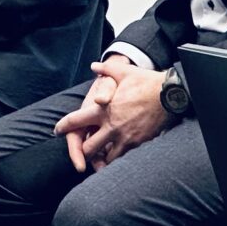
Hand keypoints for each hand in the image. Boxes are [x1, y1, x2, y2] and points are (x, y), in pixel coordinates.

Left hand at [55, 58, 171, 171]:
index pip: (75, 121)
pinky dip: (118, 159)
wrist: (169, 95)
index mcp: (102, 109)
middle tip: (82, 150)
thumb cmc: (145, 82)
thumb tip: (94, 66)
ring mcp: (125, 137)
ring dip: (101, 158)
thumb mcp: (122, 72)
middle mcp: (111, 126)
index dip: (63, 127)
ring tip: (100, 158)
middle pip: (88, 148)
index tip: (57, 131)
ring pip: (106, 157)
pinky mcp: (138, 144)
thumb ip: (105, 69)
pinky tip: (118, 157)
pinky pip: (123, 158)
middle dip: (83, 151)